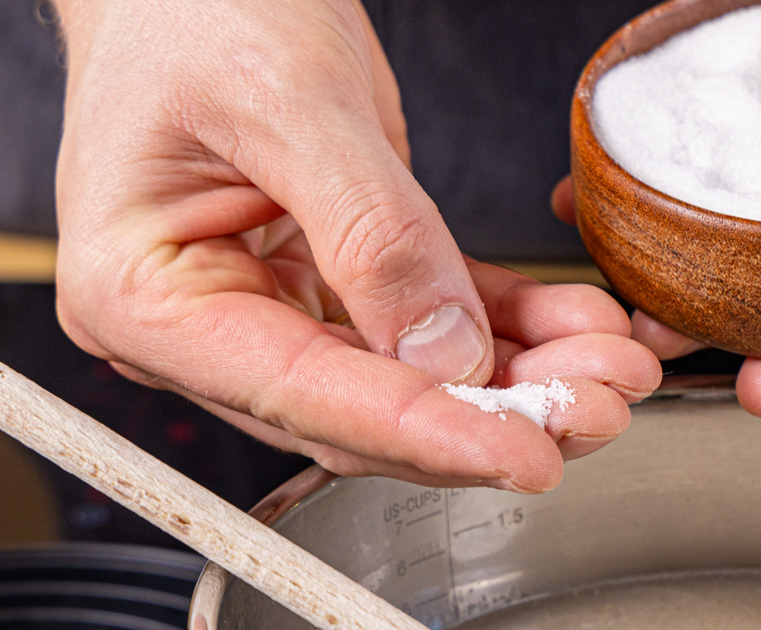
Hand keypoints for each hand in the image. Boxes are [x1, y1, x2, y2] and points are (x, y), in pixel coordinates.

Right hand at [50, 0, 659, 492]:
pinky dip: (512, 330)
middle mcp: (204, 328)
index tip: (525, 454)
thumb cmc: (191, 7)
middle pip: (369, 414)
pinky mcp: (332, 283)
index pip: (309, 400)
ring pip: (413, 382)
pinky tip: (578, 327)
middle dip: (496, 415)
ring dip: (522, 382)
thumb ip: (371, 232)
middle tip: (599, 406)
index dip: (429, 434)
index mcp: (147, 301)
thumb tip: (445, 351)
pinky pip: (432, 323)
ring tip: (613, 368)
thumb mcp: (286, 99)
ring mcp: (270, 311)